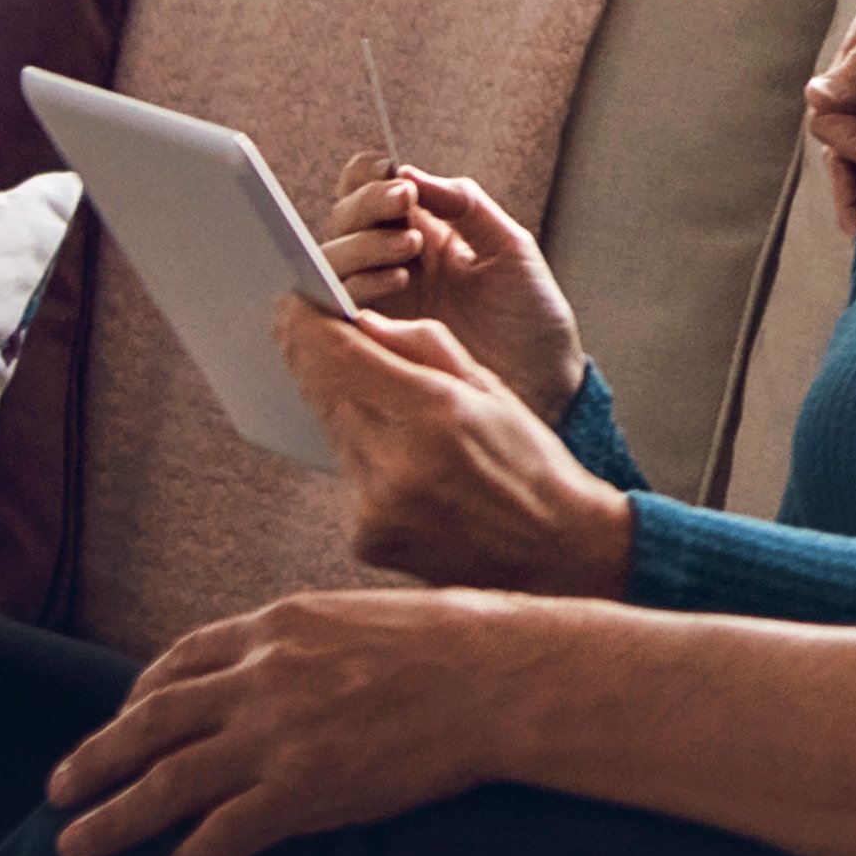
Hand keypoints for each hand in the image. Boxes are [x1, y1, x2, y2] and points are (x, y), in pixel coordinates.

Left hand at [48, 586, 547, 855]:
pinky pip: (226, 832)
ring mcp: (279, 735)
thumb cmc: (462, 640)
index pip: (179, 663)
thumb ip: (314, 641)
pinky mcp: (306, 789)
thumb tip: (296, 668)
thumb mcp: (368, 615)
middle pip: (149, 724)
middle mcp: (262, 677)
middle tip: (57, 791)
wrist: (507, 675)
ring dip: (112, 819)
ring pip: (166, 783)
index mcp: (277, 627)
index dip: (139, 699)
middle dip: (94, 760)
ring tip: (76, 847)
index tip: (125, 722)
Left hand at [278, 298, 637, 600]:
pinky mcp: (365, 537)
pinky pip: (347, 477)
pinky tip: (408, 470)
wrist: (555, 550)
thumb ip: (425, 347)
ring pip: (331, 431)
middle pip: (322, 389)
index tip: (301, 305)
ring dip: (350, 412)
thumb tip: (361, 321)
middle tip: (333, 342)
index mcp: (436, 412)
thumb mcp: (492, 389)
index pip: (335, 354)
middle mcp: (397, 461)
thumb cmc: (533, 464)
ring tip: (401, 419)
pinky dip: (366, 463)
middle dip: (323, 360)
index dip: (307, 323)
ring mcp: (376, 505)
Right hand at [315, 152, 585, 419]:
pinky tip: (395, 280)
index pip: (372, 191)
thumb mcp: (510, 249)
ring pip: (332, 260)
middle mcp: (391, 263)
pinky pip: (335, 306)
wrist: (546, 385)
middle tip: (403, 202)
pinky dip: (357, 285)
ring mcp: (378, 302)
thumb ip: (465, 205)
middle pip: (345, 220)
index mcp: (424, 233)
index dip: (370, 176)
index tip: (395, 175)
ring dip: (364, 244)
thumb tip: (410, 173)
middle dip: (368, 204)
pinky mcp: (370, 340)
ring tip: (409, 248)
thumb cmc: (531, 319)